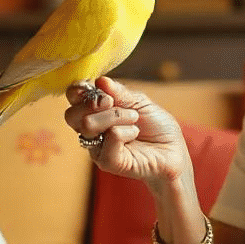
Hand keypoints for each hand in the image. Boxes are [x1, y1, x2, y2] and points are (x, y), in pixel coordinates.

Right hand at [65, 77, 188, 187]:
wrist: (173, 150)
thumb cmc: (156, 126)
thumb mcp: (139, 101)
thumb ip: (119, 92)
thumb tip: (100, 80)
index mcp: (94, 113)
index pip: (72, 99)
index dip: (79, 90)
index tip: (98, 87)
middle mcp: (91, 131)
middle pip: (71, 115)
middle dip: (93, 103)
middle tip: (113, 102)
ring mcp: (97, 149)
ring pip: (89, 125)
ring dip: (116, 115)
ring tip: (134, 119)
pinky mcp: (108, 162)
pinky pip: (110, 137)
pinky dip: (126, 131)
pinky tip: (135, 134)